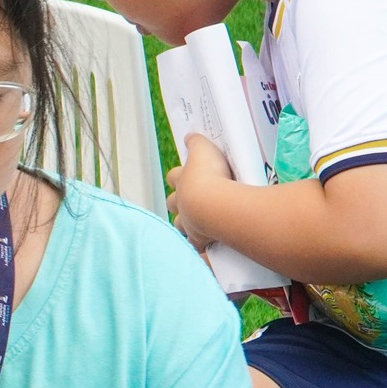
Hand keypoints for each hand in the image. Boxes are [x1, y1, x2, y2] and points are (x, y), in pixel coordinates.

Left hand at [164, 134, 231, 250]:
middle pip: (173, 203)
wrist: (214, 206)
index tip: (181, 175)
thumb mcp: (204, 152)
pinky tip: (205, 251)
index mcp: (183, 181)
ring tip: (195, 226)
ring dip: (186, 225)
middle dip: (177, 202)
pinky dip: (201, 248)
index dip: (177, 176)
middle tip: (186, 203)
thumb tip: (189, 136)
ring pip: (180, 226)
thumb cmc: (210, 175)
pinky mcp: (200, 240)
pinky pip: (198, 247)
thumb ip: (197, 144)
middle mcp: (181, 203)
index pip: (174, 177)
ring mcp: (189, 223)